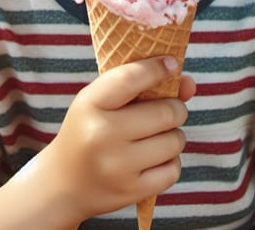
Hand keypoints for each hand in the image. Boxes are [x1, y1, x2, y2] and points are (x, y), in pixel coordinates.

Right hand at [39, 56, 190, 224]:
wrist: (63, 182)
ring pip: (174, 141)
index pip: (130, 78)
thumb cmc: (89, 129)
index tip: (172, 64)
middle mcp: (101, 134)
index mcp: (91, 104)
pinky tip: (154, 159)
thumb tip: (190, 84)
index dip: (157, 69)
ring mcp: (116, 166)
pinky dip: (170, 161)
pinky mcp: (130, 191)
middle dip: (176, 108)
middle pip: (165, 112)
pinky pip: (173, 170)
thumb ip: (142, 86)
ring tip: (157, 136)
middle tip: (169, 110)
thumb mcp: (101, 100)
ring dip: (174, 135)